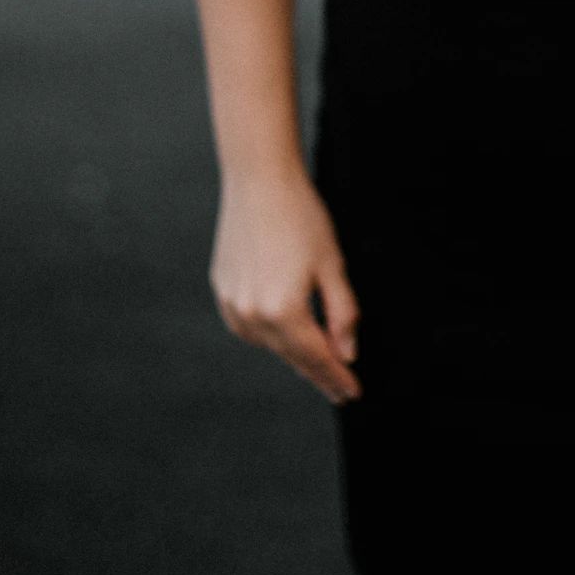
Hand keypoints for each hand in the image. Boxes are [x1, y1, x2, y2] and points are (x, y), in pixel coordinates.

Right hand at [210, 168, 360, 405]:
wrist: (259, 180)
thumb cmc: (301, 216)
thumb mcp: (332, 265)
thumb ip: (342, 313)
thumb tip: (347, 352)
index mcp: (284, 311)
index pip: (316, 358)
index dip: (337, 378)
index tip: (352, 394)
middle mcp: (253, 314)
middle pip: (292, 355)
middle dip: (317, 369)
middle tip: (339, 384)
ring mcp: (232, 304)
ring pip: (269, 343)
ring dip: (292, 349)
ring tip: (316, 352)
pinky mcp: (222, 290)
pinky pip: (248, 324)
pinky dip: (268, 329)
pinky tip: (283, 324)